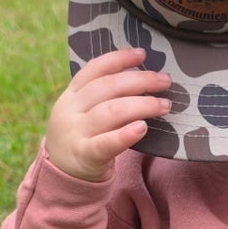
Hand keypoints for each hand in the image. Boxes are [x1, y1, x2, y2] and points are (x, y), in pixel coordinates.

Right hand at [44, 47, 174, 180]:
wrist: (62, 174)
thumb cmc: (84, 136)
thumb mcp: (83, 111)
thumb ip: (104, 95)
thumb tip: (144, 75)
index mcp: (71, 94)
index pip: (94, 69)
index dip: (119, 59)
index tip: (142, 54)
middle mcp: (70, 110)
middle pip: (107, 88)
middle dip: (139, 81)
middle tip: (165, 81)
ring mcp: (76, 133)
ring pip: (110, 112)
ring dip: (141, 105)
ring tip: (164, 105)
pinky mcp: (85, 156)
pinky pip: (106, 144)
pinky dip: (125, 134)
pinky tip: (143, 128)